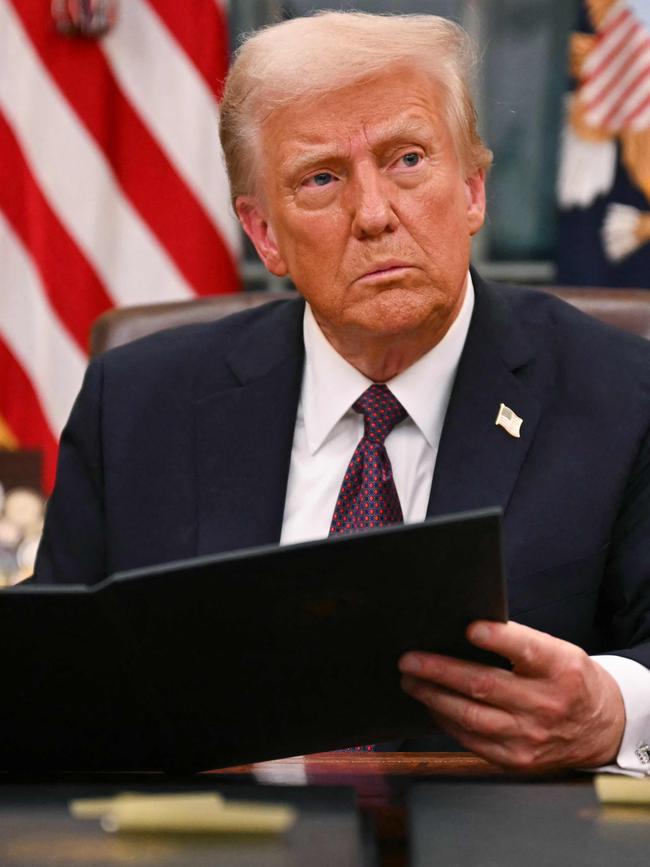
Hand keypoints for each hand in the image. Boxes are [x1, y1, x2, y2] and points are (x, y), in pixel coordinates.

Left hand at [398, 620, 625, 770]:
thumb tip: (464, 630)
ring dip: (433, 696)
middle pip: (485, 686)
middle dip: (440, 671)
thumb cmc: (569, 680)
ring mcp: (529, 737)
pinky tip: (431, 703)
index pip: (527, 650)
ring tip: (410, 680)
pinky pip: (470, 740)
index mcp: (560, 669)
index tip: (470, 628)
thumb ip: (519, 643)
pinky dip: (445, 720)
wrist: (600, 728)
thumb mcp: (558, 652)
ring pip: (471, 717)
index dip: (498, 639)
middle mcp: (545, 705)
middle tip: (410, 659)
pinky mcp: (515, 759)